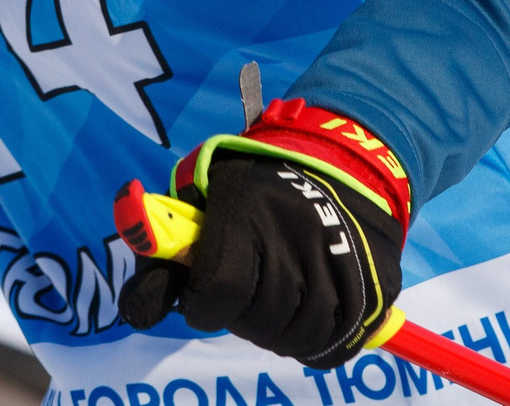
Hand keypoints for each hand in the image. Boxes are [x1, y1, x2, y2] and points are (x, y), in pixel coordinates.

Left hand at [119, 99, 409, 369]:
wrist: (337, 165)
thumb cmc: (250, 190)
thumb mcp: (198, 200)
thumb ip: (162, 257)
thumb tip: (135, 315)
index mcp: (246, 207)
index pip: (221, 288)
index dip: (203, 307)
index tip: (201, 300)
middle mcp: (298, 232)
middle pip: (261, 317)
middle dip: (239, 319)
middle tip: (238, 299)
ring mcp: (343, 260)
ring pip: (299, 335)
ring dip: (274, 333)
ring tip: (266, 307)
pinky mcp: (375, 284)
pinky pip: (337, 344)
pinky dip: (312, 344)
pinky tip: (297, 321)